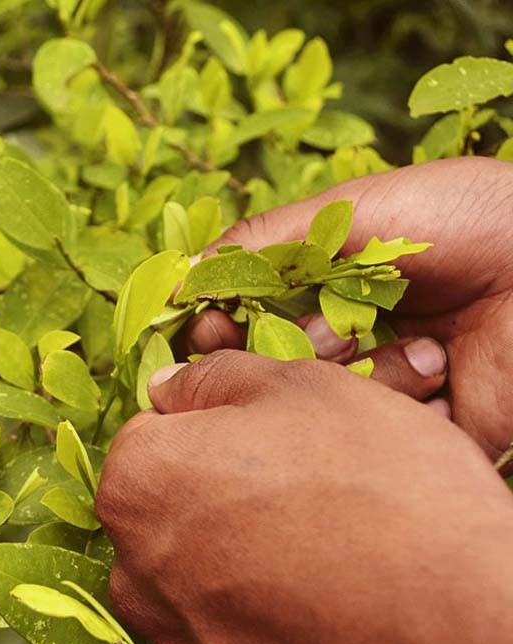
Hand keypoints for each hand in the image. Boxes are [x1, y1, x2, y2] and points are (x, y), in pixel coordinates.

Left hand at [97, 351, 512, 643]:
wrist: (453, 616)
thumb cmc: (372, 479)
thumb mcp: (293, 386)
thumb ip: (211, 378)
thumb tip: (167, 390)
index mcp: (138, 476)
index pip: (153, 426)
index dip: (208, 419)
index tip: (262, 432)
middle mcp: (133, 559)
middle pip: (165, 492)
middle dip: (212, 476)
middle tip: (293, 477)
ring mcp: (172, 623)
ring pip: (187, 551)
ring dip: (228, 534)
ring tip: (305, 529)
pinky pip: (213, 606)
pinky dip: (245, 588)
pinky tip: (304, 579)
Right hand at [182, 157, 512, 456]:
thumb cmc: (460, 221)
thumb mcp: (351, 210)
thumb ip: (262, 241)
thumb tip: (183, 275)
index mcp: (324, 286)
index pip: (246, 318)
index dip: (223, 329)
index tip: (212, 332)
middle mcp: (346, 335)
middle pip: (276, 367)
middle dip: (296, 353)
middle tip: (330, 335)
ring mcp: (381, 381)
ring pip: (321, 405)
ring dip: (361, 372)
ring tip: (421, 346)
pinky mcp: (420, 424)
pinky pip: (374, 432)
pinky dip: (401, 399)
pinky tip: (443, 367)